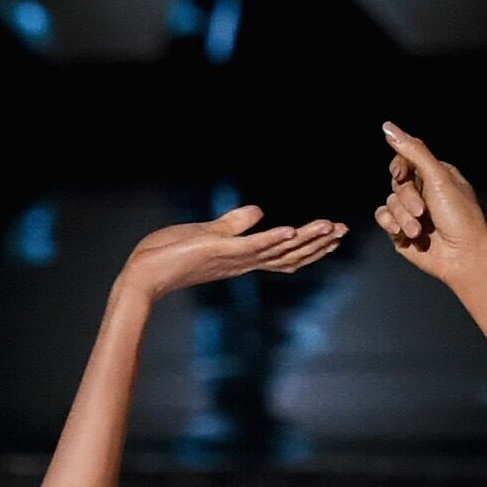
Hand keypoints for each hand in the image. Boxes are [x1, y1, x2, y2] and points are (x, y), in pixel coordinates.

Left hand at [120, 204, 344, 301]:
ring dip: (305, 240)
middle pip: (288, 255)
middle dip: (317, 243)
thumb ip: (234, 223)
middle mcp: (242, 263)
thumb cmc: (168, 256)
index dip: (309, 244)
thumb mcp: (207, 233)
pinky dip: (272, 239)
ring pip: (277, 250)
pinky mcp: (220, 253)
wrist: (143, 276)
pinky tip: (292, 231)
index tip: (332, 232)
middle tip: (343, 230)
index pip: (283, 253)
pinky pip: (252, 246)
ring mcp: (233, 259)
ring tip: (329, 228)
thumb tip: (258, 210)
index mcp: (241, 258)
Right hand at [374, 123, 486, 286]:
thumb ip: (413, 151)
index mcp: (436, 175)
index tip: (401, 175)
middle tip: (423, 211)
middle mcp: (424, 192)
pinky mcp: (401, 231)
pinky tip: (404, 234)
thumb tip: (388, 126)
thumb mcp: (438, 177)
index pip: (406, 160)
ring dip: (402, 216)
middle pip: (396, 184)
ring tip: (417, 230)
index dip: (399, 167)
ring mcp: (412, 212)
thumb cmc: (459, 216)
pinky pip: (383, 218)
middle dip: (407, 199)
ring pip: (389, 202)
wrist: (462, 256)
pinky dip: (391, 225)